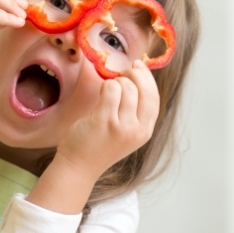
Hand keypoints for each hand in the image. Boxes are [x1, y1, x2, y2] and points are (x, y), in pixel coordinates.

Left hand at [56, 60, 160, 180]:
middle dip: (134, 75)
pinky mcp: (104, 120)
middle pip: (144, 90)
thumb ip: (134, 111)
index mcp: (145, 131)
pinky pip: (110, 89)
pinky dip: (105, 86)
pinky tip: (100, 93)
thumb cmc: (99, 145)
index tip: (138, 66)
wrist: (79, 166)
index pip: (154, 98)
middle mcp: (137, 130)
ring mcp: (121, 126)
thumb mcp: (126, 132)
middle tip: (121, 74)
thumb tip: (138, 76)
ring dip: (115, 82)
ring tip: (107, 92)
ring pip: (126, 87)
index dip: (147, 79)